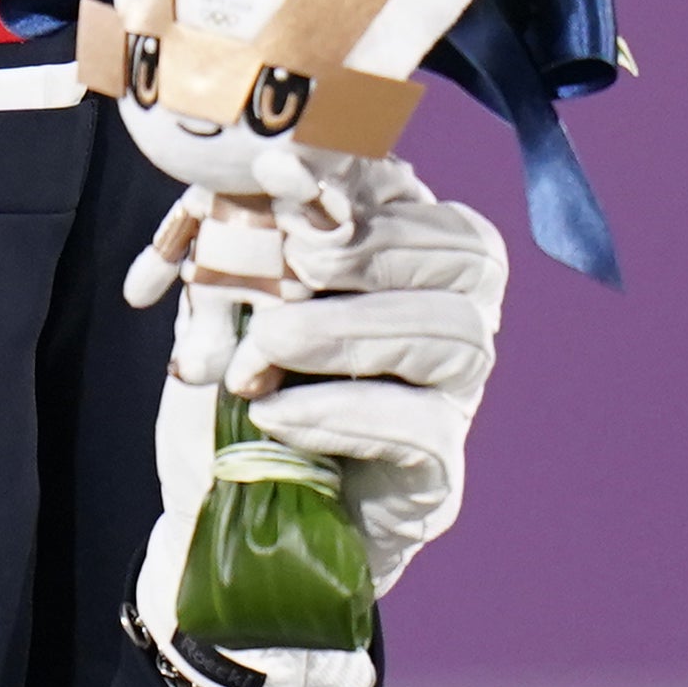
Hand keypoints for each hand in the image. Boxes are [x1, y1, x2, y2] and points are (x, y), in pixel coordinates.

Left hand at [196, 156, 504, 599]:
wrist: (219, 516)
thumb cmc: (231, 393)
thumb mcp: (218, 304)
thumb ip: (237, 243)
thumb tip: (247, 182)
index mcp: (400, 259)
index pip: (412, 194)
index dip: (355, 173)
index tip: (276, 169)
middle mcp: (447, 318)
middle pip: (469, 253)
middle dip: (373, 249)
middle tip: (292, 266)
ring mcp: (451, 400)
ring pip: (457, 337)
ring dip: (350, 332)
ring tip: (266, 352)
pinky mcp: (436, 476)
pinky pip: (424, 431)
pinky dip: (343, 414)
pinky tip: (276, 415)